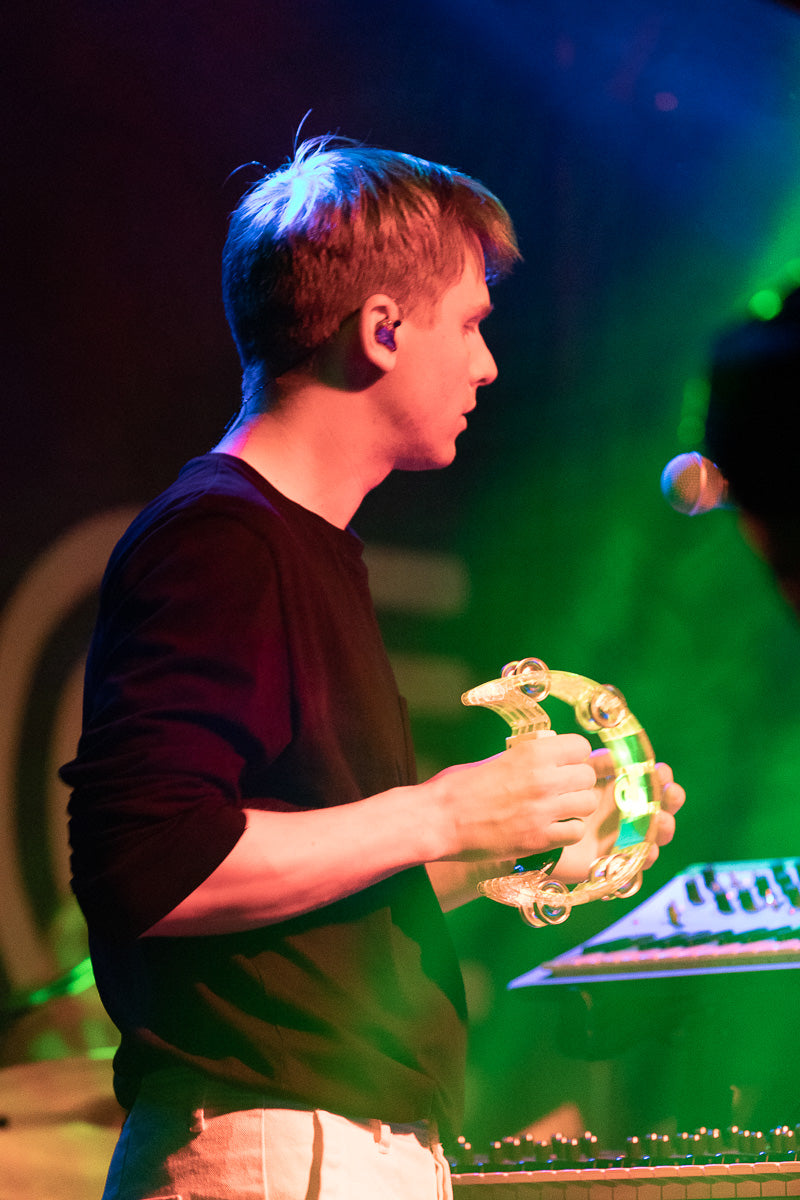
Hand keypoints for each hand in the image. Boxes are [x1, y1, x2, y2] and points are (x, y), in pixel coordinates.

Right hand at [427, 732, 597, 862]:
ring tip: (558, 810)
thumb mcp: (496, 759)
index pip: (581, 747)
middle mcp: (543, 779)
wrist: (438, 820)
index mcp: (531, 753)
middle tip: (561, 789)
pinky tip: (552, 828)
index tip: (565, 763)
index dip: (575, 756)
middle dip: (577, 782)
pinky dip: (567, 831)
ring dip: (576, 807)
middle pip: (587, 776)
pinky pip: (575, 833)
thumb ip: (528, 756)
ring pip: (588, 804)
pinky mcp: (538, 839)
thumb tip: (551, 751)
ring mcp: (543, 811)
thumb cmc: (459, 787)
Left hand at [555, 750, 685, 882]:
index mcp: (626, 791)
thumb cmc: (563, 798)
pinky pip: (639, 861)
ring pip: (656, 835)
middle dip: (672, 800)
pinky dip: (647, 855)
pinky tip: (649, 849)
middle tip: (670, 792)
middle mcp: (632, 815)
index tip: (662, 770)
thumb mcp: (580, 778)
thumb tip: (615, 756)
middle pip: (663, 808)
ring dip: (664, 827)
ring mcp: (627, 839)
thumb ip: (597, 765)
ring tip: (660, 819)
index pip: (654, 782)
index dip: (663, 777)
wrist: (542, 829)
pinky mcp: (618, 861)